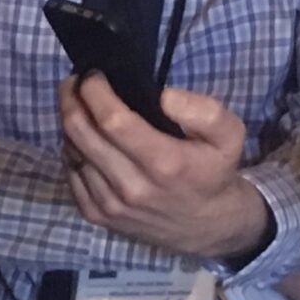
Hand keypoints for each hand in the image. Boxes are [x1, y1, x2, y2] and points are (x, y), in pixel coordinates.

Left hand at [60, 75, 270, 261]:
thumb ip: (204, 110)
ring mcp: (110, 205)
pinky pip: (69, 173)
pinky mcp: (97, 216)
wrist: (207, 225)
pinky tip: (84, 138)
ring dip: (70, 122)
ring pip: (71, 151)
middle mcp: (131, 187)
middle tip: (75, 81)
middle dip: (71, 98)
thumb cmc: (213, 171)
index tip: (94, 73)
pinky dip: (71, 149)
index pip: (112, 120)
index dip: (95, 91)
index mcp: (164, 163)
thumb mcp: (229, 136)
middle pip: (81, 133)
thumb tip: (164, 96)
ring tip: (80, 105)